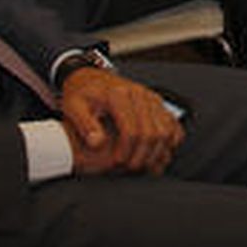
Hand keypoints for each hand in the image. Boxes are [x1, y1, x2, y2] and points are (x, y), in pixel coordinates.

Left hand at [61, 67, 183, 175]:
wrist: (92, 79)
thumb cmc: (83, 95)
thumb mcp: (74, 107)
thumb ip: (85, 125)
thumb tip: (98, 143)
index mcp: (118, 95)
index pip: (131, 129)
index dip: (126, 151)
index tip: (118, 163)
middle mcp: (139, 94)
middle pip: (152, 131)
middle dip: (143, 155)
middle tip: (131, 168)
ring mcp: (151, 97)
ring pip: (166, 129)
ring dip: (158, 151)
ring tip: (145, 165)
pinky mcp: (157, 102)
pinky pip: (173, 123)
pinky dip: (171, 140)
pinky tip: (159, 153)